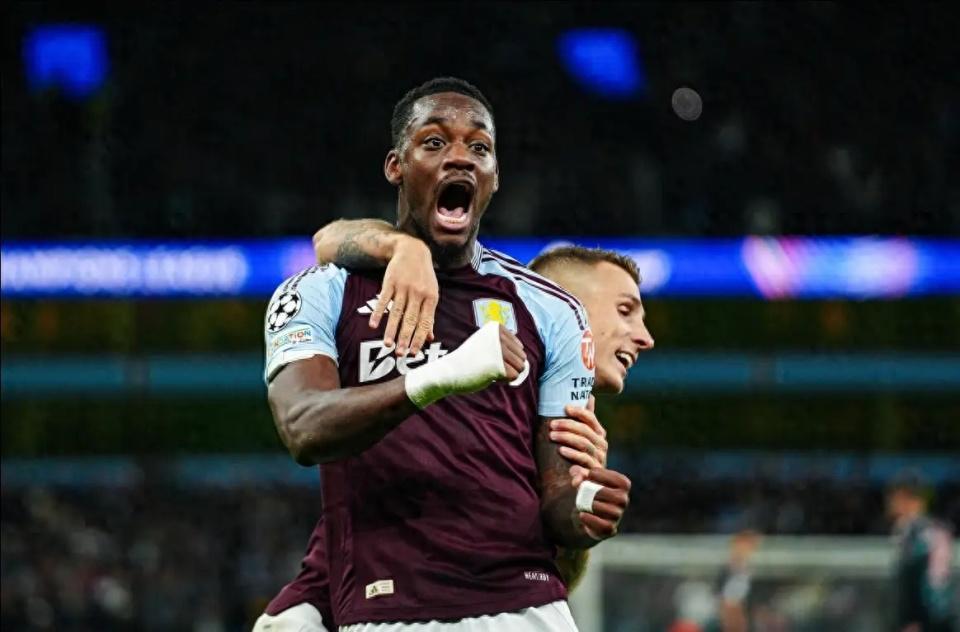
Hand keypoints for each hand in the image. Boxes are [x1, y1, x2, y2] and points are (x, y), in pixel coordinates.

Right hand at [368, 236, 438, 356]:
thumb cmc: (424, 277)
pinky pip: (383, 300)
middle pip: (410, 320)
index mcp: (430, 298)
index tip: (414, 353)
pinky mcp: (390, 282)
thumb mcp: (431, 294)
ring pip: (396, 313)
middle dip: (405, 338)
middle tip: (400, 354)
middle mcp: (418, 294)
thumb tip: (430, 337)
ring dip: (391, 330)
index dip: (419, 339)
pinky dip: (378, 313)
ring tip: (387, 345)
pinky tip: (373, 325)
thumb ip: (429, 316)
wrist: (412, 251)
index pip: (424, 322)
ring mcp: (403, 287)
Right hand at [404, 322, 525, 407]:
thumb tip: (526, 363)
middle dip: (509, 365)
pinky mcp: (498, 367)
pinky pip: (514, 377)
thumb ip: (505, 346)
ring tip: (489, 369)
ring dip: (507, 372)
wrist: (449, 372)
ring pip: (521, 367)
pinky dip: (504, 380)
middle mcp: (499, 336)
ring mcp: (499, 351)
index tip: (487, 355)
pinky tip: (489, 376)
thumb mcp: (486, 344)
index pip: (519, 346)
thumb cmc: (469, 360)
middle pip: (522, 357)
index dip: (506, 356)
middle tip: (487, 365)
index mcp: (496, 327)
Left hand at [550, 396, 607, 486]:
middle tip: (551, 424)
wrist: (577, 482)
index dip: (579, 411)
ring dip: (567, 438)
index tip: (565, 407)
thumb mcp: (578, 436)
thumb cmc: (575, 455)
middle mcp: (601, 445)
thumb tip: (588, 396)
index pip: (590, 418)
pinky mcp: (594, 471)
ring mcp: (599, 458)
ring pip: (584, 444)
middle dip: (567, 425)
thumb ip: (582, 419)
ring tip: (552, 435)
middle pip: (585, 431)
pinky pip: (584, 460)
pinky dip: (573, 454)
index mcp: (598, 433)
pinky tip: (561, 450)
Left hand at [577, 466, 630, 540]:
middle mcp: (623, 500)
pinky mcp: (610, 528)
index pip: (618, 480)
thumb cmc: (587, 488)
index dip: (602, 475)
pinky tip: (582, 514)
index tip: (589, 474)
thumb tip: (576, 481)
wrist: (584, 512)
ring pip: (607, 510)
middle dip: (596, 492)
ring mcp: (618, 515)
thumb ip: (578, 472)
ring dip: (592, 505)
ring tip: (583, 503)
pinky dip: (591, 519)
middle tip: (583, 490)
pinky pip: (603, 526)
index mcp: (623, 485)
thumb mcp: (582, 477)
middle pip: (612, 495)